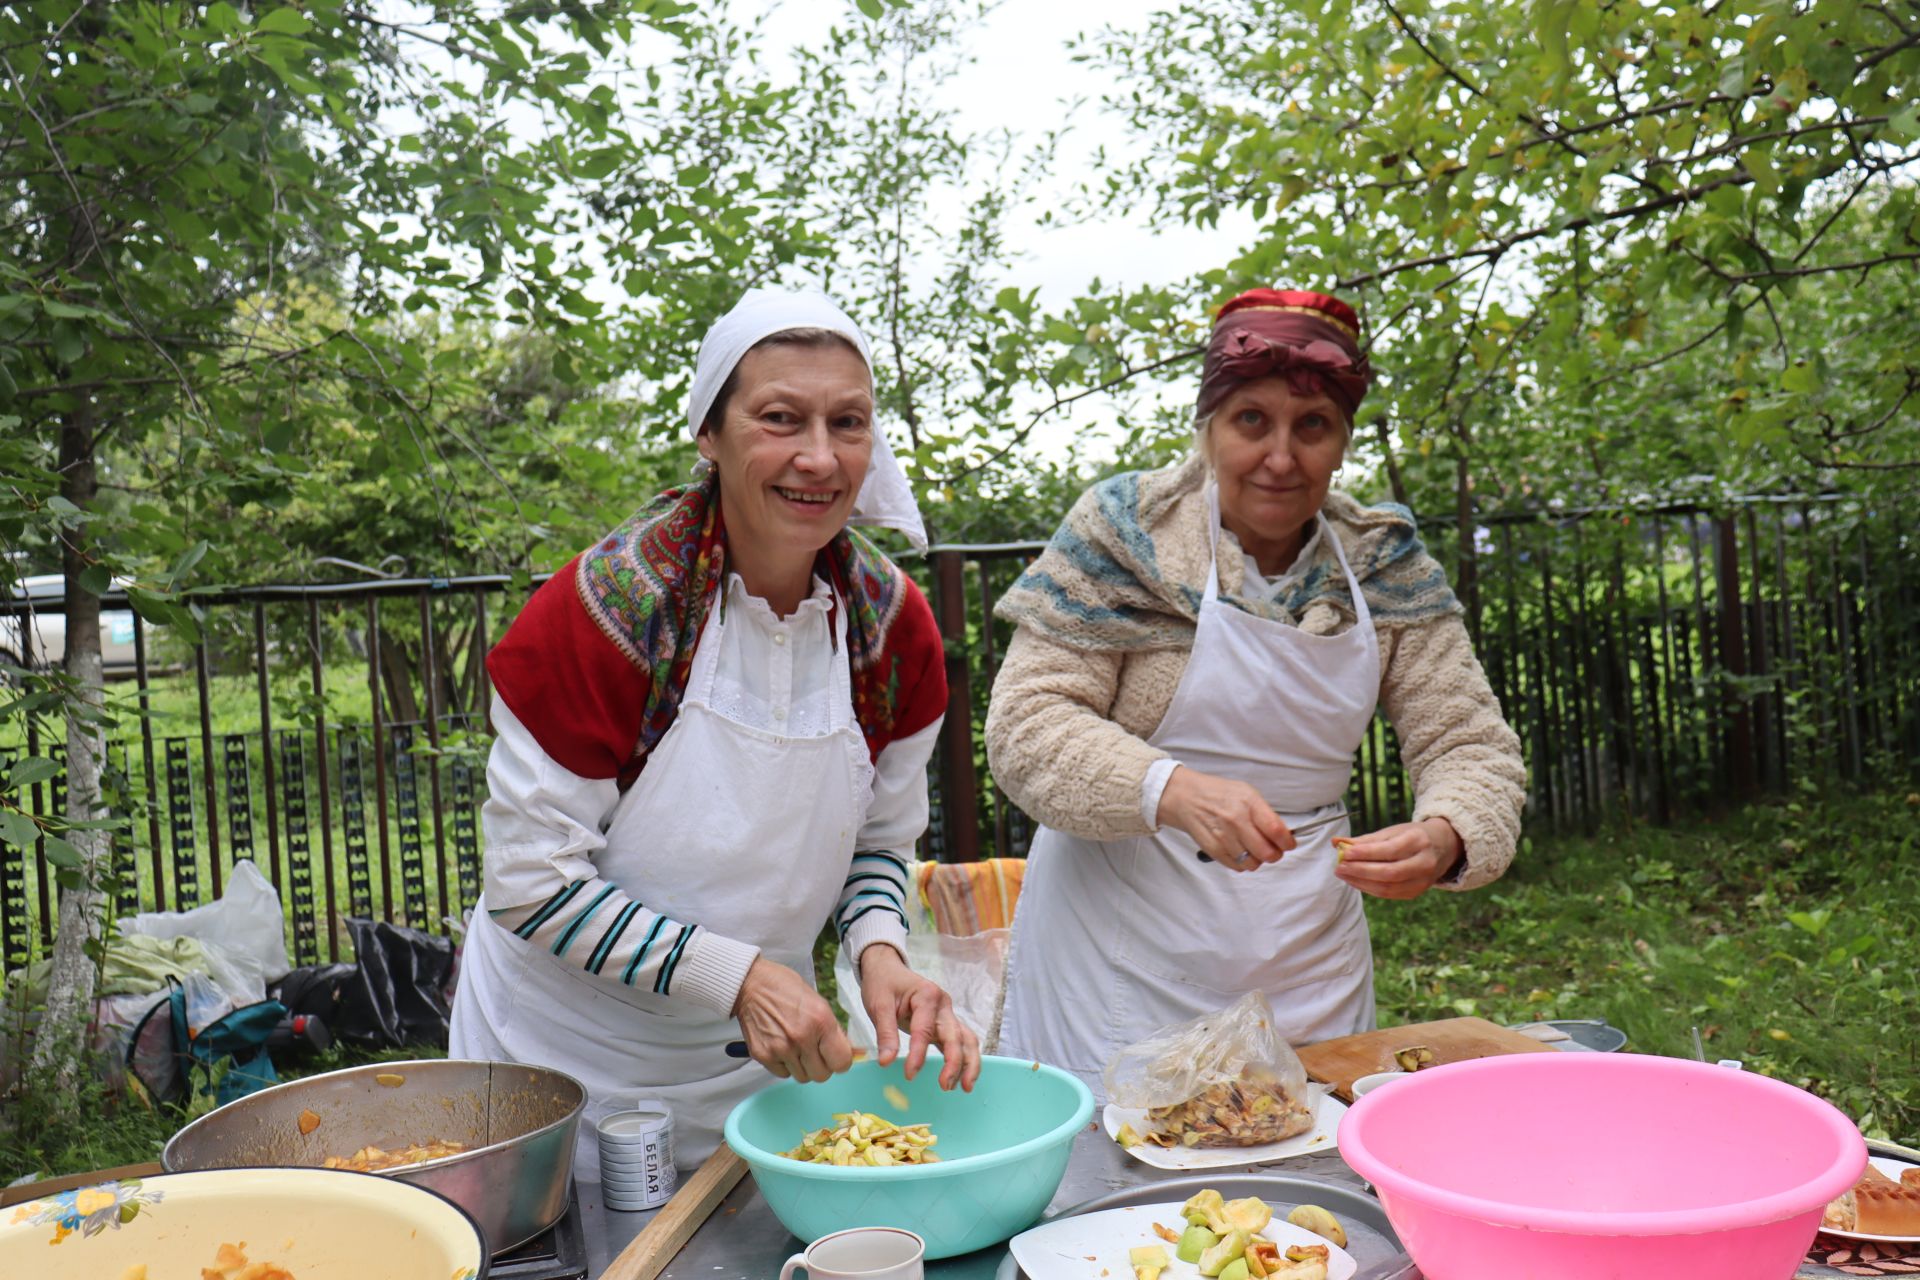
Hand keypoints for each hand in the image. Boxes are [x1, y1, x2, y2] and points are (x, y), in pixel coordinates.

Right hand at [732, 955, 853, 1082]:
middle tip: (815, 1052)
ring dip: (802, 1066)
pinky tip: (781, 1046)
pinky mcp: (764, 1055)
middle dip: (821, 1065)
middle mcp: (802, 1037)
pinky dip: (784, 1065)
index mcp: (821, 1021)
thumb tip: (851, 1052)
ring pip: (802, 1077)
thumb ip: (833, 1030)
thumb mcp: (819, 1003)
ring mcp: (781, 1048)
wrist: (751, 985)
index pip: (841, 1062)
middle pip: (821, 1075)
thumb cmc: (785, 989)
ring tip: (795, 1046)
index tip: (835, 1056)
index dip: (840, 1061)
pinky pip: (782, 1073)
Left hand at [857, 944, 980, 1092]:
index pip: (925, 1030)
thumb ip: (885, 1033)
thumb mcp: (878, 1004)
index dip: (918, 1054)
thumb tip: (887, 1062)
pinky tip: (962, 1078)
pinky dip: (965, 1060)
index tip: (909, 1075)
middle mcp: (944, 1005)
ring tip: (964, 1088)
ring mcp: (947, 1014)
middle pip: (957, 1035)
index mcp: (927, 996)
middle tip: (945, 1086)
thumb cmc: (883, 984)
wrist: (887, 969)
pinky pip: (961, 1042)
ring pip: (966, 1040)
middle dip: (955, 1063)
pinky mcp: (945, 1023)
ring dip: (968, 1064)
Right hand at [1154, 765, 1295, 871]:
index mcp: (1248, 802)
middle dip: (1275, 855)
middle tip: (1273, 850)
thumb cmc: (1218, 794)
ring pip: (1252, 863)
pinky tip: (1239, 850)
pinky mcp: (1212, 849)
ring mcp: (1223, 836)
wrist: (1185, 797)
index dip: (1287, 842)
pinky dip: (1242, 863)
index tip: (1289, 844)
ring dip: (1257, 860)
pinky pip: (1237, 866)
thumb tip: (1283, 836)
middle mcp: (1236, 820)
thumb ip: (1265, 814)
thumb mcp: (1246, 793)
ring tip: (1252, 849)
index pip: (1276, 830)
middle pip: (1267, 852)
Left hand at [1334, 818, 1462, 899]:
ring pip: (1388, 887)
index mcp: (1418, 841)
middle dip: (1360, 871)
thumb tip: (1336, 843)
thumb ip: (1366, 839)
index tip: (1344, 852)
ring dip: (1361, 882)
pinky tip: (1356, 881)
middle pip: (1389, 872)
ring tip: (1343, 874)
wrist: (1443, 847)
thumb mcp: (1393, 831)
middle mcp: (1424, 862)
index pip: (1389, 850)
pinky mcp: (1417, 892)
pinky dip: (1369, 889)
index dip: (1365, 853)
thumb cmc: (1412, 836)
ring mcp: (1423, 881)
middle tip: (1339, 867)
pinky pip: (1389, 894)